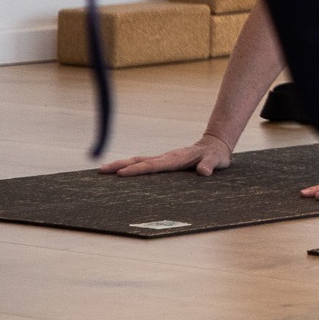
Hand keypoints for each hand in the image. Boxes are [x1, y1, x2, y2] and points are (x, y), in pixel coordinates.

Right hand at [99, 134, 232, 176]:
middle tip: (101, 170)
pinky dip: (128, 166)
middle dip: (120, 165)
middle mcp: (166, 157)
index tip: (122, 174)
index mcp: (176, 159)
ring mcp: (163, 158)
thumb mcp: (216, 161)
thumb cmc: (215, 156)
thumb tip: (204, 172)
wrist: (215, 145)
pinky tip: (118, 171)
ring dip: (120, 164)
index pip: (154, 166)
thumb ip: (210, 165)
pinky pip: (143, 163)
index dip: (138, 170)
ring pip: (138, 160)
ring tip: (102, 170)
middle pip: (139, 161)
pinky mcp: (163, 161)